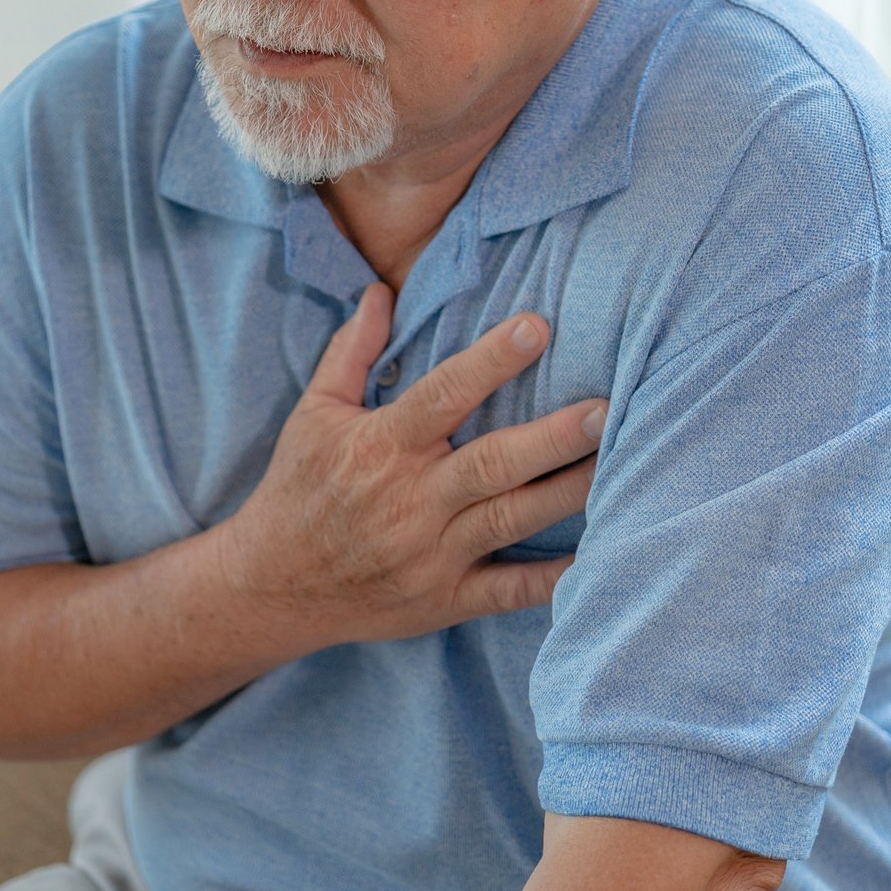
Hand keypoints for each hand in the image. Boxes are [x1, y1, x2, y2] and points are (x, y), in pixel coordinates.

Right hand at [219, 282, 605, 645]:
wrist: (272, 586)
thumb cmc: (299, 489)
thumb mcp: (315, 413)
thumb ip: (353, 351)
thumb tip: (381, 290)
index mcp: (381, 448)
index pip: (442, 397)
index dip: (490, 362)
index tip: (537, 326)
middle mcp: (410, 500)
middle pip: (492, 464)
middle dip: (553, 437)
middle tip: (605, 407)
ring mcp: (430, 554)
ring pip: (510, 519)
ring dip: (566, 491)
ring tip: (618, 461)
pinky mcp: (444, 600)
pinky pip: (508, 591)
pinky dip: (553, 579)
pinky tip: (597, 554)